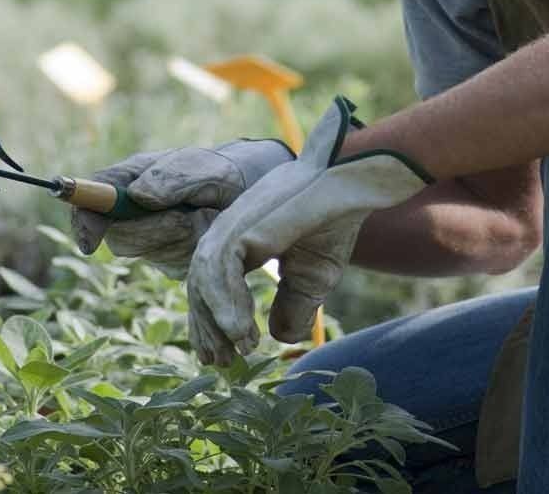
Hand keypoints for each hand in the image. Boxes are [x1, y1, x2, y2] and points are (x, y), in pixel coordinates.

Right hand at [73, 139, 295, 275]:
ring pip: (151, 252)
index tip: (89, 242)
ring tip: (206, 218)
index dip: (84, 220)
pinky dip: (196, 251)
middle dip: (154, 232)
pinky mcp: (172, 260)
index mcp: (132, 178)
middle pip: (120, 236)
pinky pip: (176, 265)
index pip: (92, 197)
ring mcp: (152, 238)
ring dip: (181, 239)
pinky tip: (210, 234)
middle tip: (188, 217)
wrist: (257, 194)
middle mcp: (134, 210)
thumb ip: (173, 178)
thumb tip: (137, 194)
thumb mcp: (207, 169)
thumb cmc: (226, 172)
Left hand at [187, 98, 431, 365]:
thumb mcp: (312, 279)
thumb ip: (292, 306)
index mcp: (240, 242)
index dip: (213, 323)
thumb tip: (278, 339)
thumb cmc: (333, 224)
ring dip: (216, 321)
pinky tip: (241, 331)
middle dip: (207, 327)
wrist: (349, 187)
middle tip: (220, 362)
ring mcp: (230, 227)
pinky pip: (218, 272)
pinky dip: (225, 305)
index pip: (210, 287)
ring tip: (240, 350)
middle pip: (199, 287)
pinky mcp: (239, 226)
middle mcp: (227, 233)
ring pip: (202, 281)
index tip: (223, 356)